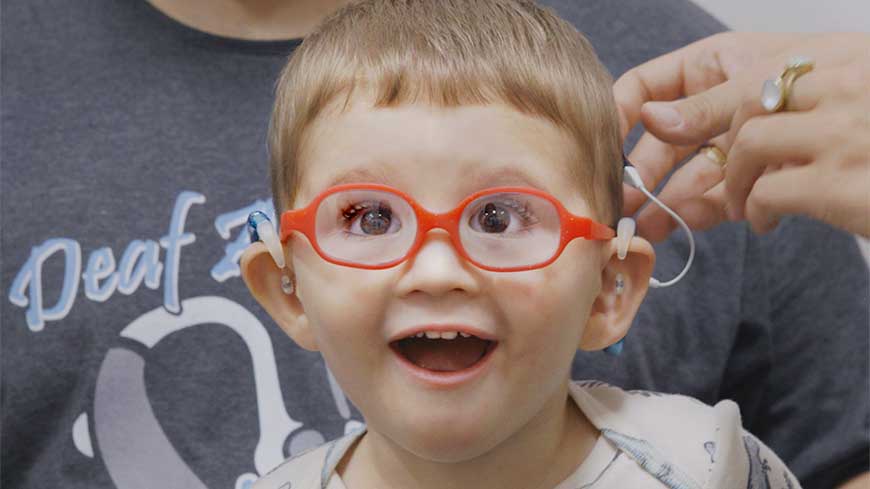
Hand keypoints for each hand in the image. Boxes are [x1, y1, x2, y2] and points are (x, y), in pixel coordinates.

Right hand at [614, 32, 869, 239]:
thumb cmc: (819, 72)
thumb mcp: (756, 80)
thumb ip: (703, 106)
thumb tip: (650, 118)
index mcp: (704, 70)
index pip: (644, 87)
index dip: (619, 113)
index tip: (603, 143)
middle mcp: (709, 110)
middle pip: (659, 142)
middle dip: (639, 173)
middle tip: (624, 204)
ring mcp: (725, 147)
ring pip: (682, 176)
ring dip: (662, 202)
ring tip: (644, 228)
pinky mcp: (746, 181)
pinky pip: (715, 197)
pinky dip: (699, 211)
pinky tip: (682, 223)